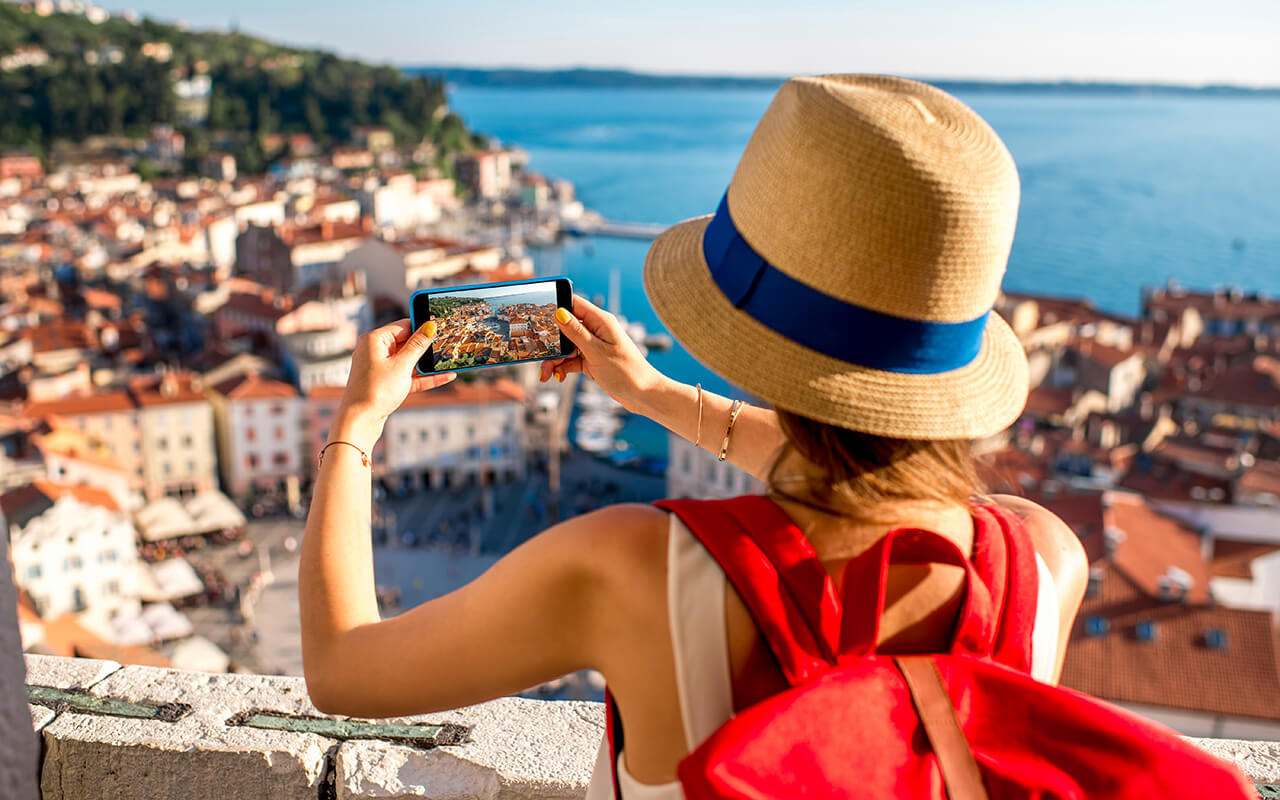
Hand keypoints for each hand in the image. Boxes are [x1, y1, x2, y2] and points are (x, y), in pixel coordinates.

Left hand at [333, 319, 456, 445]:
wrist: (360, 421)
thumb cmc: (375, 391)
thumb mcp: (402, 365)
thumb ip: (417, 345)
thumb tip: (429, 326)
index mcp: (375, 340)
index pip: (403, 326)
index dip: (422, 327)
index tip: (440, 328)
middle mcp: (375, 350)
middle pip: (407, 342)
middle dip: (426, 347)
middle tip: (447, 345)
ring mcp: (380, 367)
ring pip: (409, 360)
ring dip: (426, 364)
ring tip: (448, 362)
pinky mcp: (386, 382)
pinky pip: (408, 375)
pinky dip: (423, 377)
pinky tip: (444, 376)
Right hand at [539, 294, 665, 412]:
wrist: (642, 395)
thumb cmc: (627, 371)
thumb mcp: (596, 351)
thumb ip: (576, 333)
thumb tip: (559, 312)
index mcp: (600, 321)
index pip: (573, 304)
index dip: (554, 306)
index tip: (536, 314)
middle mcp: (596, 330)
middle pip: (565, 328)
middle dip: (550, 341)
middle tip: (538, 352)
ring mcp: (593, 346)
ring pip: (565, 347)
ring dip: (554, 359)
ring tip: (545, 373)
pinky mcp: (591, 360)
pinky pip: (571, 360)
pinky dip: (562, 367)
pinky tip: (557, 376)